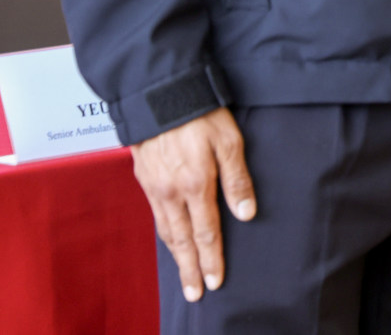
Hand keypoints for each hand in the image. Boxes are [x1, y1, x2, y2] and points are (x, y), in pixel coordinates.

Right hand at [131, 107, 254, 302]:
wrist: (158, 94)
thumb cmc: (199, 113)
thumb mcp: (229, 141)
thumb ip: (237, 179)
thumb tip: (245, 213)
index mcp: (195, 185)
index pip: (206, 232)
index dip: (212, 259)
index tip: (215, 281)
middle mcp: (171, 192)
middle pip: (183, 240)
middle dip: (190, 269)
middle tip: (195, 294)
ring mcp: (154, 187)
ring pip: (166, 231)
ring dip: (176, 256)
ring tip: (183, 275)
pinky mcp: (144, 179)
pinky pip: (155, 216)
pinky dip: (164, 235)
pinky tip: (170, 240)